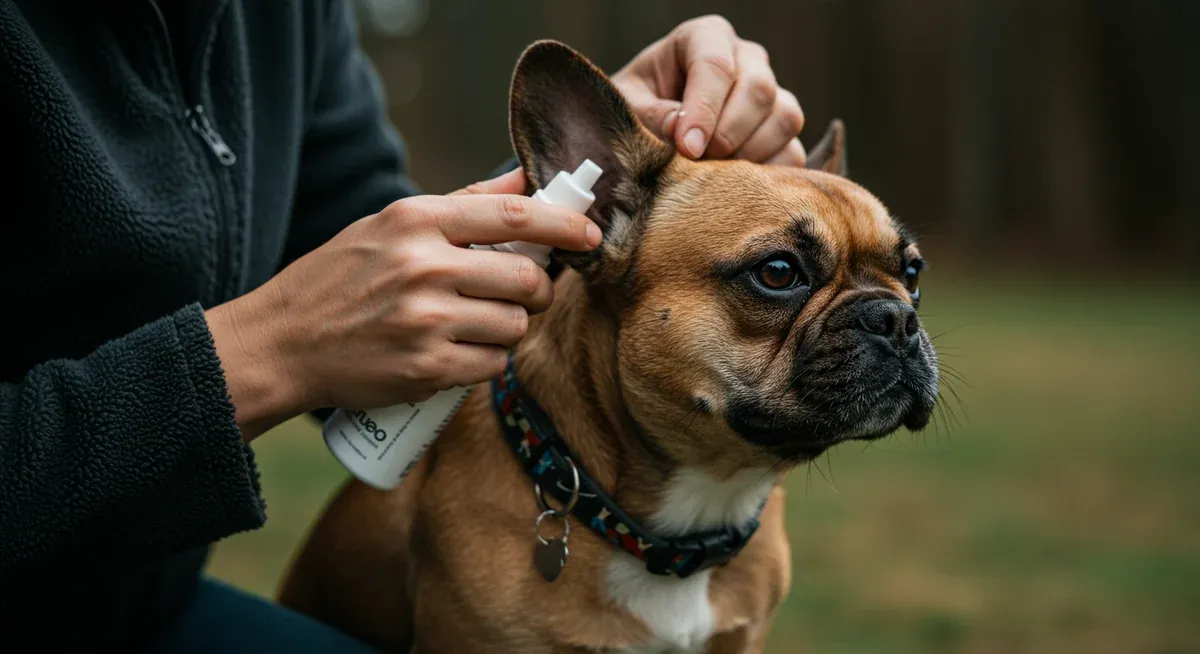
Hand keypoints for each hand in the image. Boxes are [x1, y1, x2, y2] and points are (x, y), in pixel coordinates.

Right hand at [206, 167, 601, 439]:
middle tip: (523, 292)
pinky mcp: (425, 369)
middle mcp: (423, 267)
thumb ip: (460, 204)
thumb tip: (523, 180)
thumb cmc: (338, 279)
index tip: (589, 234)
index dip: (563, 226)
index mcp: (415, 221)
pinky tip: (459, 352)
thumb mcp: (388, 225)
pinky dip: (487, 361)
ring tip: (478, 324)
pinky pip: (491, 364)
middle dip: (538, 289)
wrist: (280, 344)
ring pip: (514, 325)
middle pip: (526, 277)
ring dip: (510, 328)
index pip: (513, 215)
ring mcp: (425, 321)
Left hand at [611, 15, 806, 166]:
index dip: (703, 109)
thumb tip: (687, 138)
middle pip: (759, 89)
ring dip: (750, 154)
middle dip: (727, 134)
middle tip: (697, 162)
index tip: (686, 148)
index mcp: (705, 38)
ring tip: (714, 173)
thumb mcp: (630, 106)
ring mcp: (771, 92)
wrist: (650, 125)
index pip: (716, 65)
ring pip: (785, 117)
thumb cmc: (639, 106)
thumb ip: (652, 118)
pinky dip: (769, 174)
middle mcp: (746, 58)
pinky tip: (735, 183)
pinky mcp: (781, 130)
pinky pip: (794, 152)